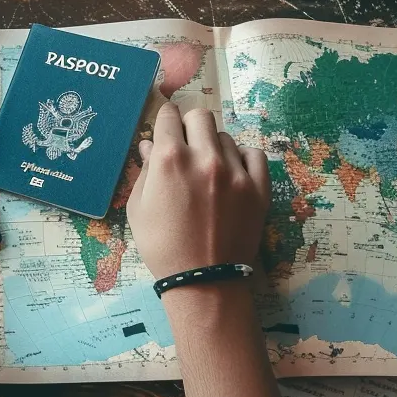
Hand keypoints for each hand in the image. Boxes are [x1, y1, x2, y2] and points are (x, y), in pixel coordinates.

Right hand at [126, 103, 270, 281]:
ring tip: (209, 171)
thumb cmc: (162, 246)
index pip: (168, 116)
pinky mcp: (258, 187)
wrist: (203, 280)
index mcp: (169, 159)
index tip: (166, 129)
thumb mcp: (138, 208)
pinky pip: (253, 154)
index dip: (165, 120)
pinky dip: (242, 158)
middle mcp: (204, 157)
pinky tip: (233, 172)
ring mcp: (235, 171)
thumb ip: (145, 171)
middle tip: (187, 146)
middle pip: (200, 116)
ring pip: (225, 137)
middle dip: (190, 126)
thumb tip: (148, 146)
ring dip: (214, 147)